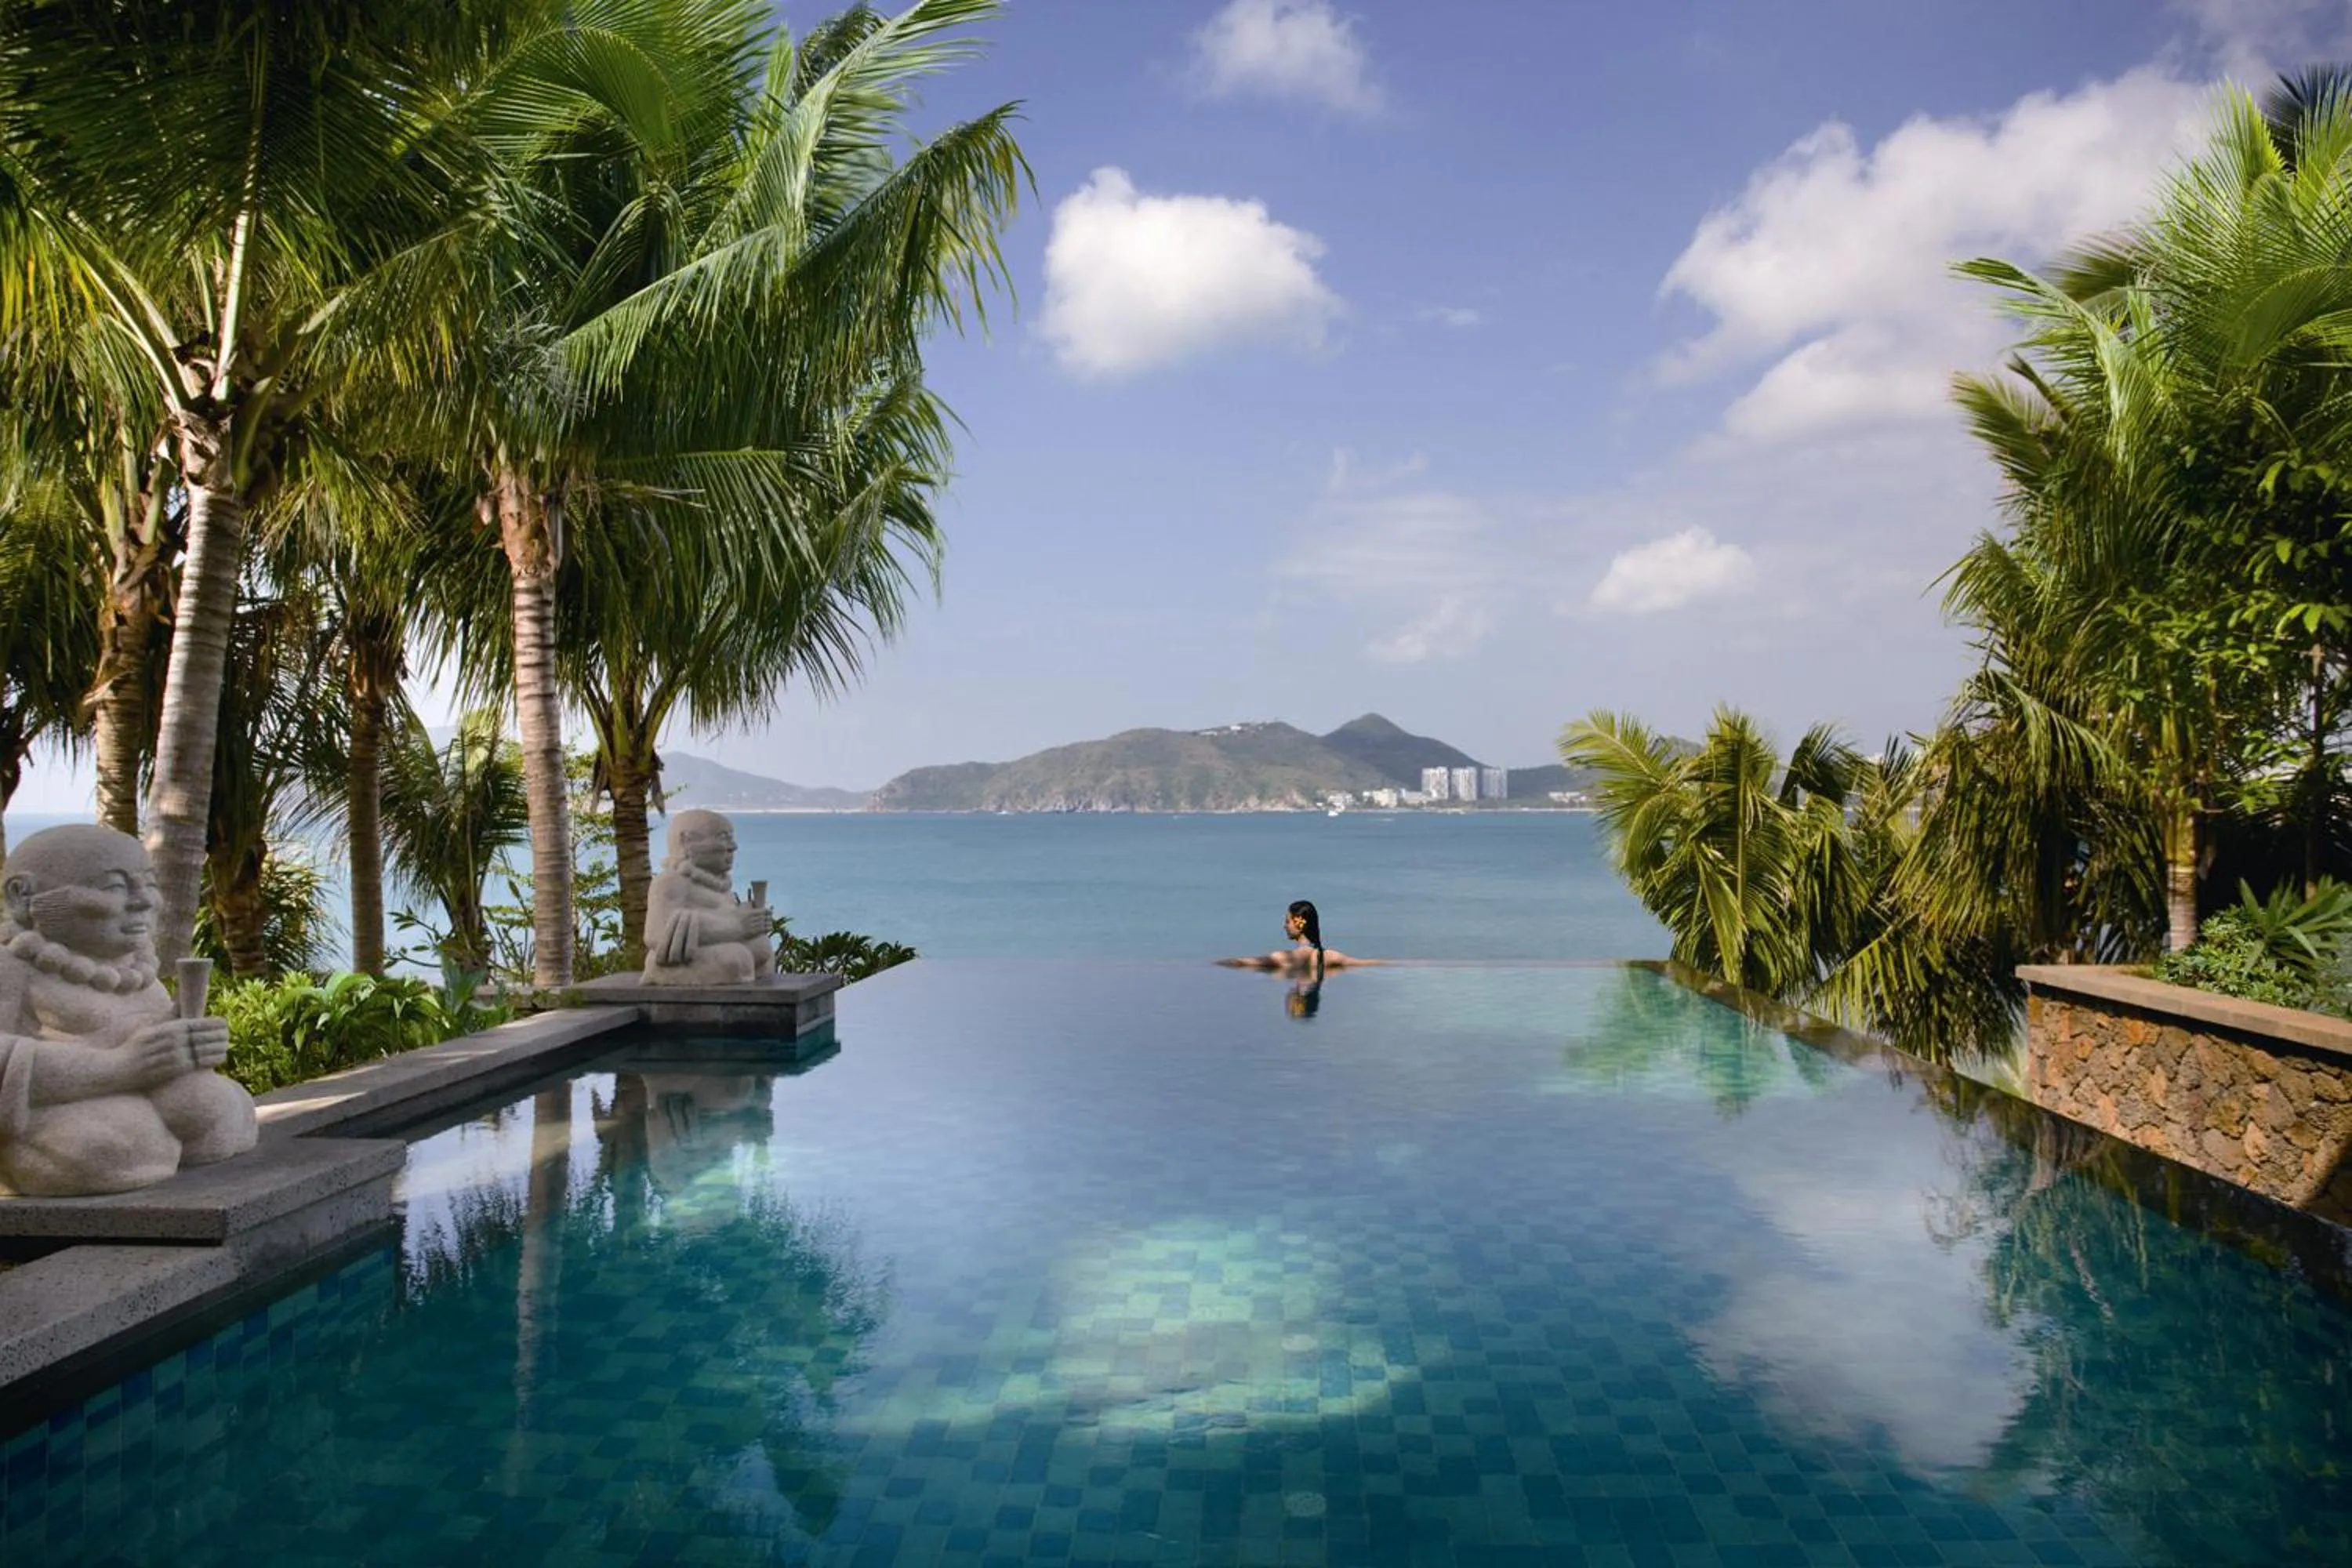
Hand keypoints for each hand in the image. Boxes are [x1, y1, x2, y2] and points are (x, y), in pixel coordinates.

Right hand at [114, 1018, 230, 1089]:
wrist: (117, 1069)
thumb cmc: (134, 1047)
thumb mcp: (149, 1027)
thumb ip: (168, 1016)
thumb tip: (182, 1001)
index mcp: (165, 1029)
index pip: (195, 1023)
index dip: (212, 1023)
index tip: (223, 1022)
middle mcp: (170, 1041)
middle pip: (201, 1036)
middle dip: (218, 1035)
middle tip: (229, 1033)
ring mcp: (171, 1056)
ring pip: (202, 1050)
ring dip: (218, 1046)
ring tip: (228, 1044)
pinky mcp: (172, 1071)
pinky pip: (197, 1064)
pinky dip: (211, 1059)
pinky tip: (221, 1057)